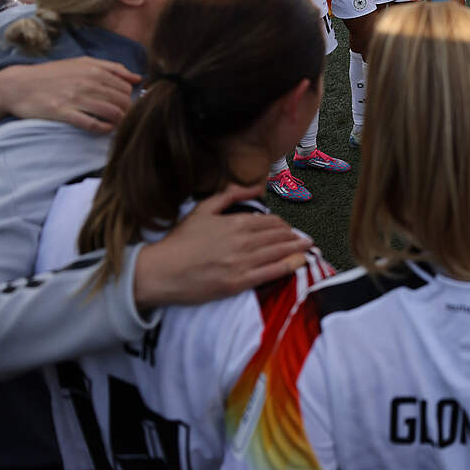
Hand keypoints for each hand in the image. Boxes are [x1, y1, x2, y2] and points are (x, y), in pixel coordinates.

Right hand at [0, 58, 138, 133]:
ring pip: (112, 113)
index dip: (129, 98)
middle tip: (119, 116)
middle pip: (123, 101)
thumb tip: (138, 77)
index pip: (126, 87)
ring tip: (113, 123)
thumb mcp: (81, 63)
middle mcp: (87, 82)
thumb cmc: (52, 74)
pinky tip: (104, 129)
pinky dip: (104, 129)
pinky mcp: (64, 113)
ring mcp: (75, 98)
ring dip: (118, 121)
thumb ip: (112, 68)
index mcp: (93, 70)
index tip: (123, 104)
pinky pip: (93, 124)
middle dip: (126, 111)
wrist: (17, 85)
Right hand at [134, 183, 311, 308]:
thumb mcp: (203, 209)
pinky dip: (290, 266)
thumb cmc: (180, 241)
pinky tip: (301, 263)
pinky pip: (272, 273)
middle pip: (278, 237)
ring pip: (279, 252)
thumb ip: (231, 195)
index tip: (288, 228)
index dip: (283, 225)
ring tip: (309, 247)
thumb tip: (257, 187)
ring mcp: (242, 262)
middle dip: (293, 237)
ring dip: (298, 249)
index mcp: (235, 223)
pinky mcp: (239, 282)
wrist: (160, 271)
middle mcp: (243, 241)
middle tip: (304, 239)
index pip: (270, 222)